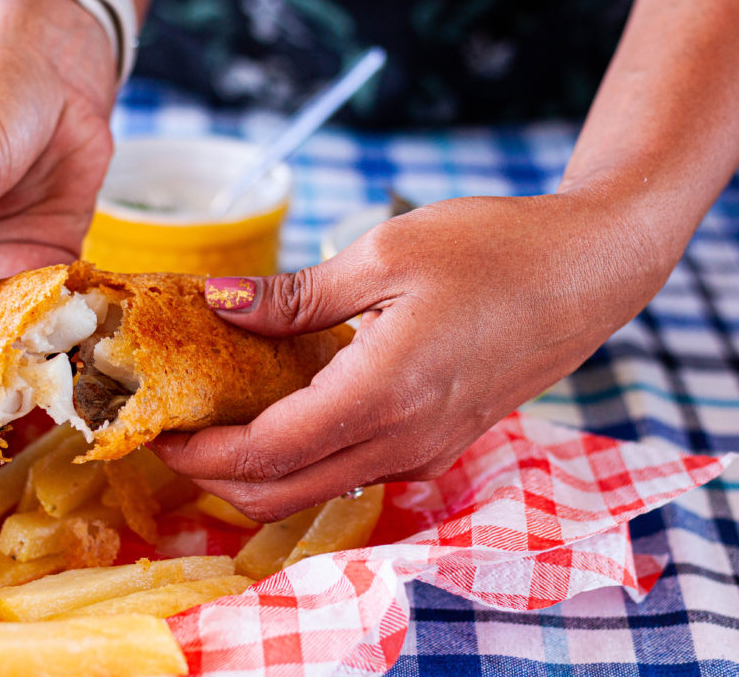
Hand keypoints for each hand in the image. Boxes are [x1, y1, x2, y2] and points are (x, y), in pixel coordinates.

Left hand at [151, 190, 676, 521]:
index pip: (264, 454)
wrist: (587, 272)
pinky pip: (349, 470)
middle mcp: (401, 442)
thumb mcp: (384, 253)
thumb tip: (218, 304)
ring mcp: (421, 453)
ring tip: (214, 418)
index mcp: (382, 395)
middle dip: (212, 475)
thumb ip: (295, 295)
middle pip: (278, 494)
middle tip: (172, 432)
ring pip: (312, 490)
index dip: (200, 452)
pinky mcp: (433, 446)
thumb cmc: (493, 250)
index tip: (156, 431)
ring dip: (253, 469)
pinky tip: (280, 407)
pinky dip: (299, 456)